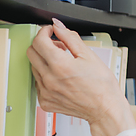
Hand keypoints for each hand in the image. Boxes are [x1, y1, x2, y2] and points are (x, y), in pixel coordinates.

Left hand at [27, 19, 135, 135]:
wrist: (104, 108)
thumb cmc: (101, 85)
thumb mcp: (89, 55)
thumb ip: (70, 38)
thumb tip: (58, 26)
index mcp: (60, 65)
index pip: (39, 41)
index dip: (45, 32)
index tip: (51, 31)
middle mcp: (49, 79)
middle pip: (31, 52)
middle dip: (43, 44)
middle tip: (58, 46)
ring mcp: (45, 92)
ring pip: (34, 67)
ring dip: (44, 60)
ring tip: (63, 62)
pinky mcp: (44, 101)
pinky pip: (38, 82)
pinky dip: (46, 75)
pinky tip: (60, 76)